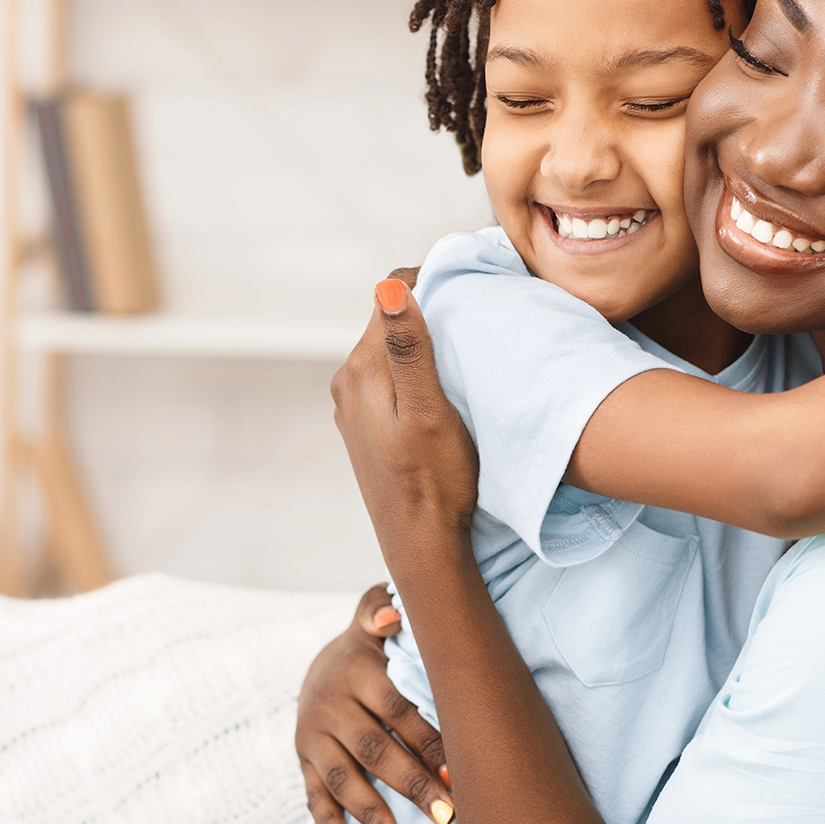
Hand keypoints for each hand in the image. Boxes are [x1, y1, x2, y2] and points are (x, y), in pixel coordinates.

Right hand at [296, 583, 452, 823]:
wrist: (320, 664)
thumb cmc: (369, 647)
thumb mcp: (372, 620)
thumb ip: (380, 609)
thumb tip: (391, 616)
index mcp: (355, 670)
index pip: (398, 710)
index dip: (428, 741)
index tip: (459, 771)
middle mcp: (329, 704)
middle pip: (374, 749)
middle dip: (411, 783)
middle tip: (446, 812)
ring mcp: (312, 735)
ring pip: (341, 776)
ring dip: (369, 809)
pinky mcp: (302, 759)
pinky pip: (312, 793)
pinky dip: (326, 821)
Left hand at [330, 275, 480, 576]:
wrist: (420, 543)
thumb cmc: (435, 480)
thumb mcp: (429, 411)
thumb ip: (410, 349)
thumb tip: (388, 288)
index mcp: (362, 368)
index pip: (394, 294)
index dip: (434, 280)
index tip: (472, 284)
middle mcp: (347, 381)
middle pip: (390, 320)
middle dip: (430, 307)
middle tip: (477, 310)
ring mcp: (352, 404)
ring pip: (390, 349)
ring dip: (423, 339)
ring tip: (464, 344)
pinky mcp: (363, 423)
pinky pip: (389, 376)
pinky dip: (414, 368)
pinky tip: (442, 383)